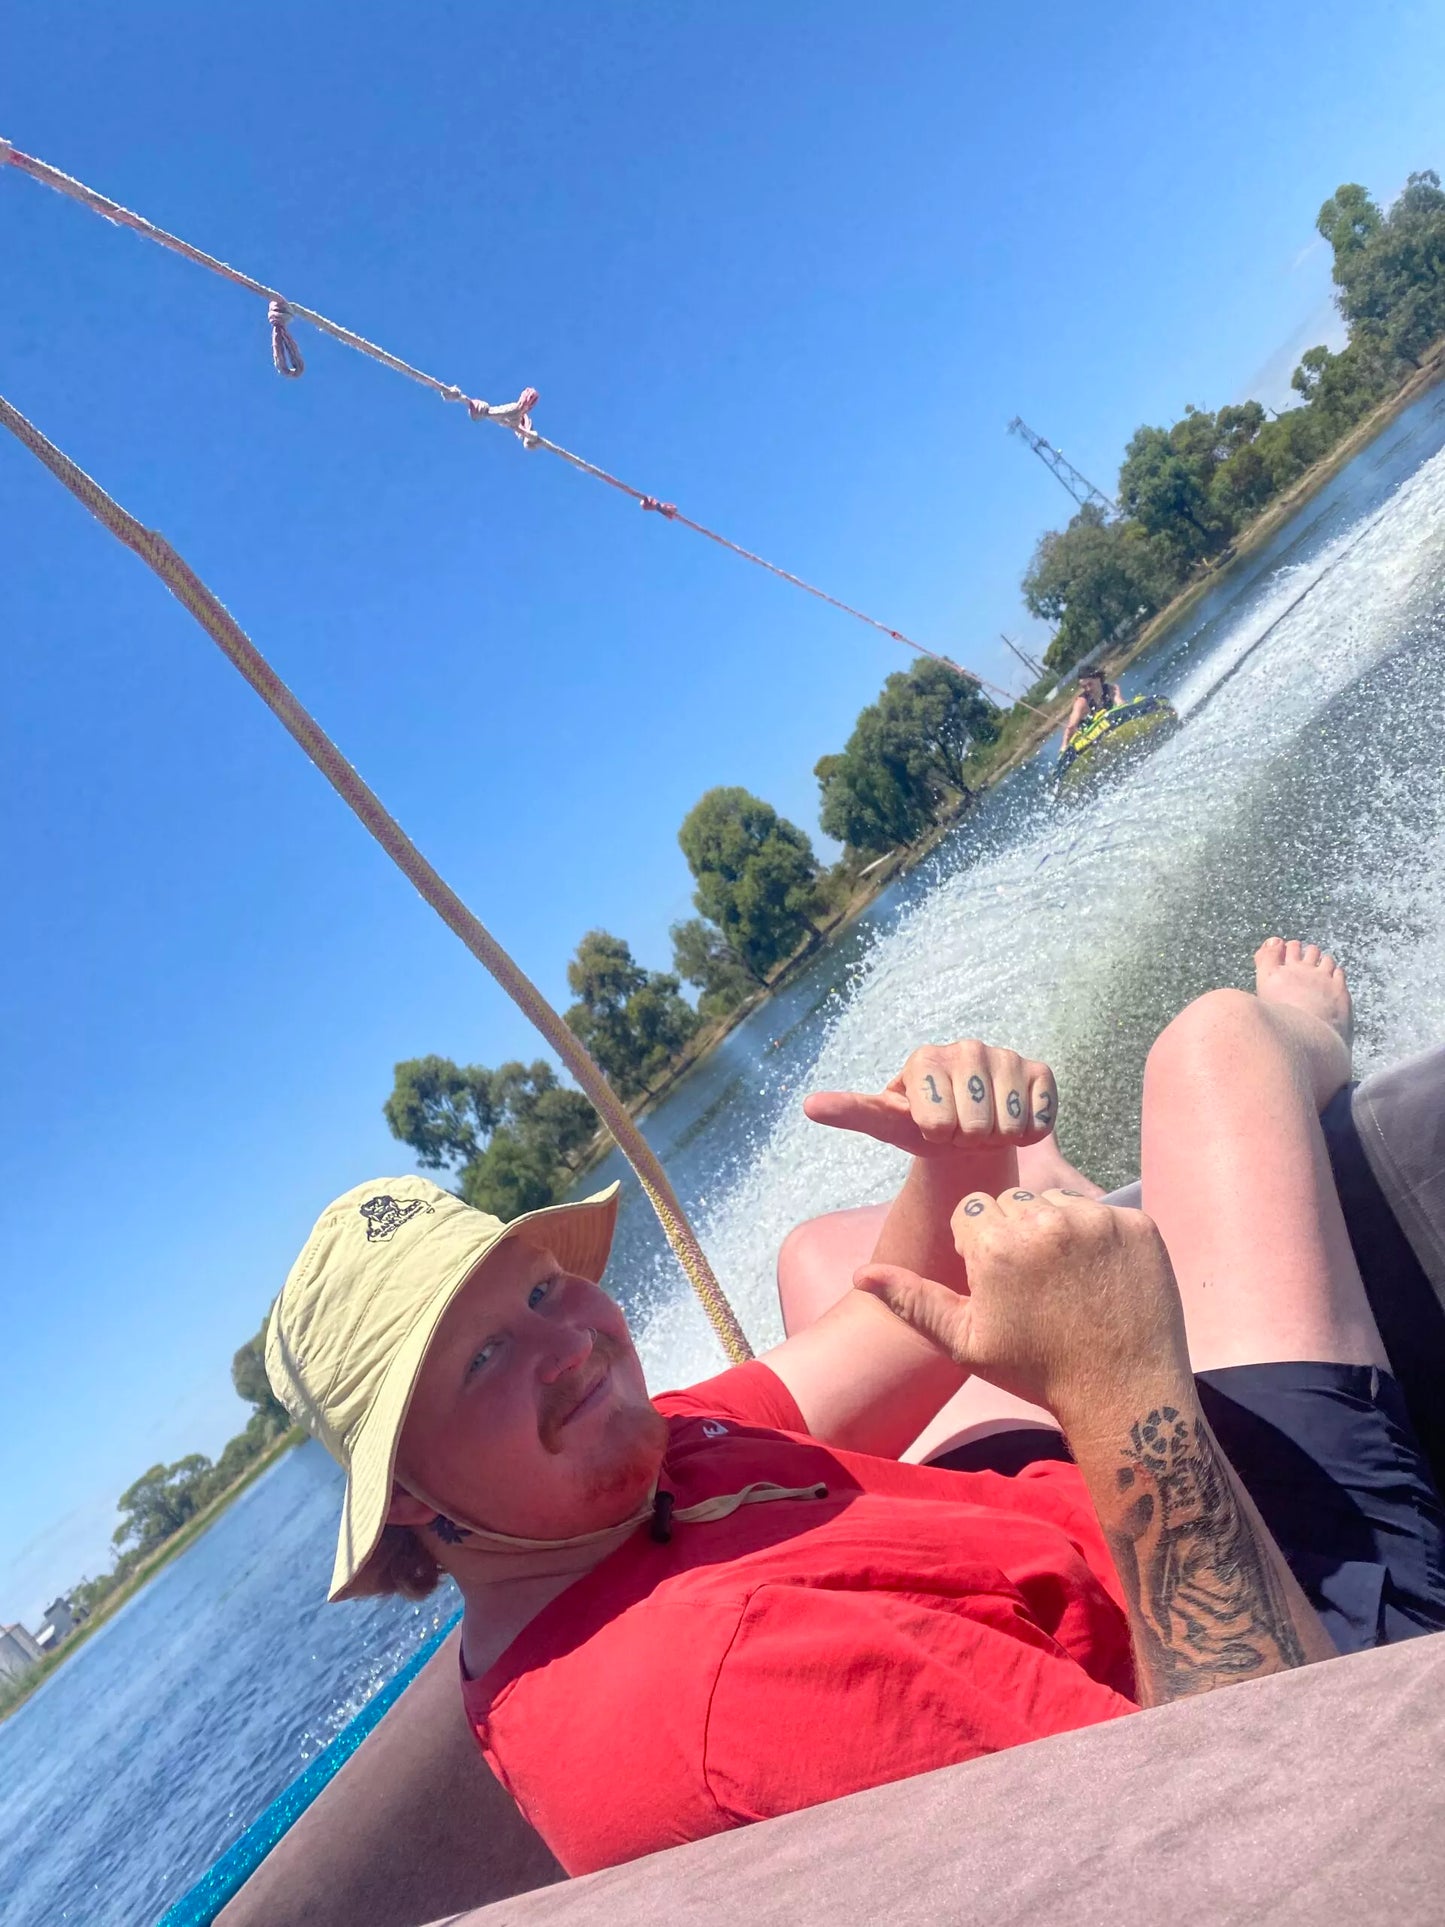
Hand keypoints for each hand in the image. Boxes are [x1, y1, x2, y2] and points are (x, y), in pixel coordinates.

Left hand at [804, 1041, 1057, 1158]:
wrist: (966, 1131)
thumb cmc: (921, 1126)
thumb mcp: (886, 1123)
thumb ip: (851, 1112)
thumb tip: (809, 1106)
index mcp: (925, 1057)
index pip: (936, 1120)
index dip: (937, 1136)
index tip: (933, 1130)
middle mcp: (967, 1047)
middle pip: (976, 1123)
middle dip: (968, 1140)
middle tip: (961, 1132)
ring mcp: (1006, 1055)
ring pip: (1010, 1123)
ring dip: (997, 1139)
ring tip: (985, 1127)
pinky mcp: (1040, 1070)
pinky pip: (1041, 1118)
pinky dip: (1028, 1134)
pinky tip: (1014, 1125)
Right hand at [855, 1188, 1189, 1420]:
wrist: (1123, 1394)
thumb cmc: (1037, 1370)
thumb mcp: (966, 1340)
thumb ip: (913, 1299)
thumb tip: (860, 1275)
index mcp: (996, 1244)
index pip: (974, 1211)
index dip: (980, 1247)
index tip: (1001, 1285)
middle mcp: (1046, 1221)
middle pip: (1015, 1201)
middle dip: (1016, 1233)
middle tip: (1035, 1286)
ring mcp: (1097, 1220)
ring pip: (1058, 1202)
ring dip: (1057, 1229)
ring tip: (1067, 1281)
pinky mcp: (1137, 1224)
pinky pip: (1104, 1212)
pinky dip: (1101, 1238)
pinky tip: (1100, 1279)